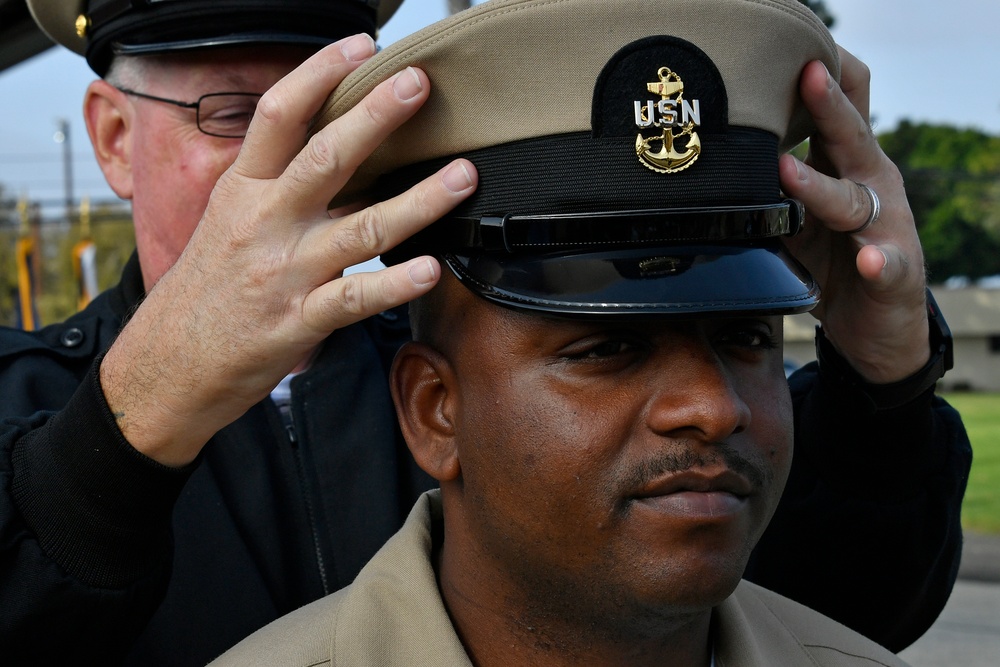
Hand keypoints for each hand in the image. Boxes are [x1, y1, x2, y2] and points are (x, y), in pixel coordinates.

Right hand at [100, 37, 477, 465]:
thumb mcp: (224, 223)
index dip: (319, 74)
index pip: (278, 115)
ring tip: (462, 176)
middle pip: (325, 157)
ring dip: (419, 200)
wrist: (167, 367)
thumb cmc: (203, 291)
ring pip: (361, 227)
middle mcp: (264, 224)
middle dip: (376, 116)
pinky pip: (356, 298)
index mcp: (241, 191)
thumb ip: (271, 185)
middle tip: (418, 85)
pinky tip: (429, 269)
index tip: (360, 48)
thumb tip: (324, 145)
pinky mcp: (300, 321)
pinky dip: (396, 283)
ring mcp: (285, 273)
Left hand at [780, 46, 927, 384]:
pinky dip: (878, 261)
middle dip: (827, 107)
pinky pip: (887, 264)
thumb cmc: (831, 261)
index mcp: (847, 167)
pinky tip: (869, 259)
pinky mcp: (895, 273)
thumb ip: (774, 187)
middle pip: (850, 139)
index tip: (794, 53)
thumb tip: (718, 161)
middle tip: (807, 76)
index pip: (840, 113)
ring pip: (853, 200)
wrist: (876, 328)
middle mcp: (871, 187)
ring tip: (788, 173)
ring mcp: (887, 228)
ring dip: (819, 187)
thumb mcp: (799, 218)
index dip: (822, 83)